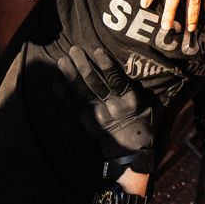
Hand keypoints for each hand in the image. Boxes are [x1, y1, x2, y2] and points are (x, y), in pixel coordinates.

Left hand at [45, 42, 154, 170]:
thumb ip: (145, 89)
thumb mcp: (151, 107)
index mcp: (129, 101)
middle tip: (74, 49)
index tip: (97, 50)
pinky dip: (62, 95)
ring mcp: (98, 114)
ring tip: (61, 60)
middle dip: (83, 65)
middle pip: (96, 83)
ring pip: (82, 92)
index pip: (117, 80)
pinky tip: (53, 84)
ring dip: (71, 75)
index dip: (107, 65)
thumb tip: (149, 68)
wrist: (130, 154)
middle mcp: (112, 107)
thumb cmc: (143, 126)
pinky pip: (73, 107)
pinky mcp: (87, 121)